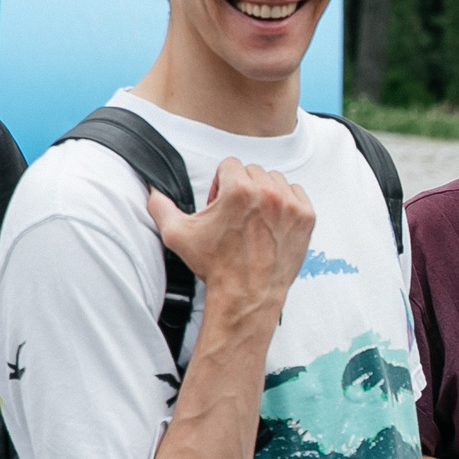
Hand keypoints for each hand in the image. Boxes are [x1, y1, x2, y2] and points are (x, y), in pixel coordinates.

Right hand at [148, 157, 313, 319]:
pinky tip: (271, 221)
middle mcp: (268, 194)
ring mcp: (290, 206)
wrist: (247, 294)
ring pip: (276, 181)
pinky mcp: (306, 218)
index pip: (230, 164)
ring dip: (264, 193)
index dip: (220, 182)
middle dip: (241, 187)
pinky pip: (297, 194)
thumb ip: (160, 206)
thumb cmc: (216, 266)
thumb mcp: (177, 234)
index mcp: (239, 190)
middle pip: (253, 171)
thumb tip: (153, 190)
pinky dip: (286, 203)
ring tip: (253, 217)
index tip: (219, 201)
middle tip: (234, 212)